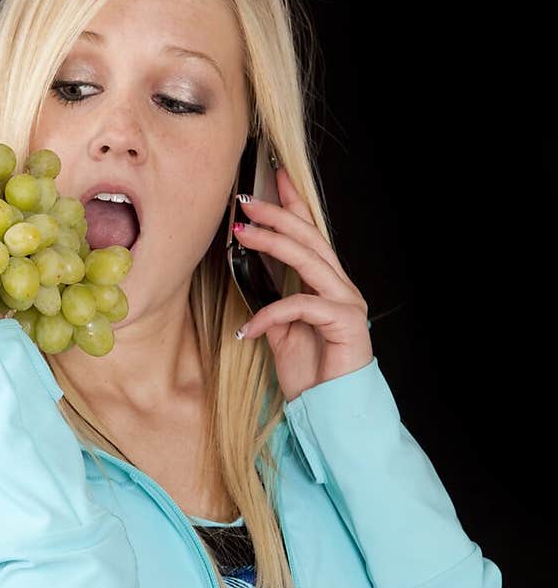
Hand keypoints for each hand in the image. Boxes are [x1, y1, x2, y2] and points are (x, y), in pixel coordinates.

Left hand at [234, 167, 372, 402]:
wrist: (328, 411)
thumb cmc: (309, 374)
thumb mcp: (280, 332)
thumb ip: (272, 302)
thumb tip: (249, 277)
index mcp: (326, 286)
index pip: (310, 235)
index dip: (294, 204)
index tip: (274, 177)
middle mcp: (340, 288)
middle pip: (310, 238)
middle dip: (277, 214)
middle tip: (246, 201)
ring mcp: (346, 302)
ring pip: (308, 260)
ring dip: (272, 242)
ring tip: (242, 234)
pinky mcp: (345, 322)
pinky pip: (301, 305)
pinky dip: (271, 314)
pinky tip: (249, 329)